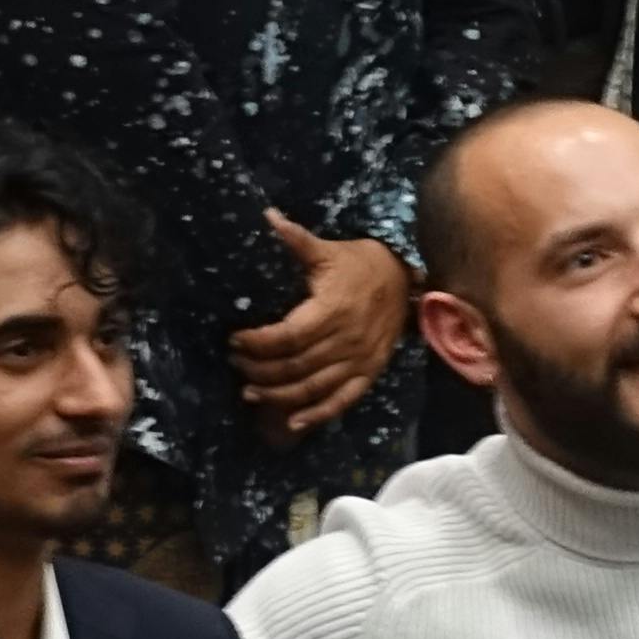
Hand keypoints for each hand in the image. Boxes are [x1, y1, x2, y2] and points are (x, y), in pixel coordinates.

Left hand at [228, 214, 412, 441]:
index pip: (287, 336)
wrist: (404, 277)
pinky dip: (317, 415)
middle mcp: (347, 339)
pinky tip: (292, 423)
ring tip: (249, 393)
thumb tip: (267, 215)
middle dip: (259, 369)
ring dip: (278, 395)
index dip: (257, 343)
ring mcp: (359, 360)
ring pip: (313, 387)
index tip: (233, 340)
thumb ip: (297, 240)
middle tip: (235, 365)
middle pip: (295, 366)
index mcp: (333, 309)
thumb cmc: (359, 263)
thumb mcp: (328, 250)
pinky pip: (342, 400)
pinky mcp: (369, 373)